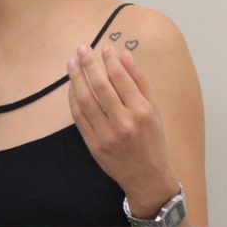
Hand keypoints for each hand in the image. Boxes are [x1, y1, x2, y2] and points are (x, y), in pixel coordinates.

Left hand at [67, 43, 178, 217]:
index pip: (121, 79)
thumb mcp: (154, 111)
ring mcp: (107, 135)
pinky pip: (79, 117)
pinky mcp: (93, 145)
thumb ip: (140, 82)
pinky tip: (72, 86)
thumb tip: (125, 56)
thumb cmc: (153, 141)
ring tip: (71, 63)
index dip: (110, 60)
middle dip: (89, 64)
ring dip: (76, 79)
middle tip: (82, 49)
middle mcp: (124, 123)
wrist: (147, 179)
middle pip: (100, 86)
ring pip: (86, 100)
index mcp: (142, 112)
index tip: (104, 48)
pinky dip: (73, 99)